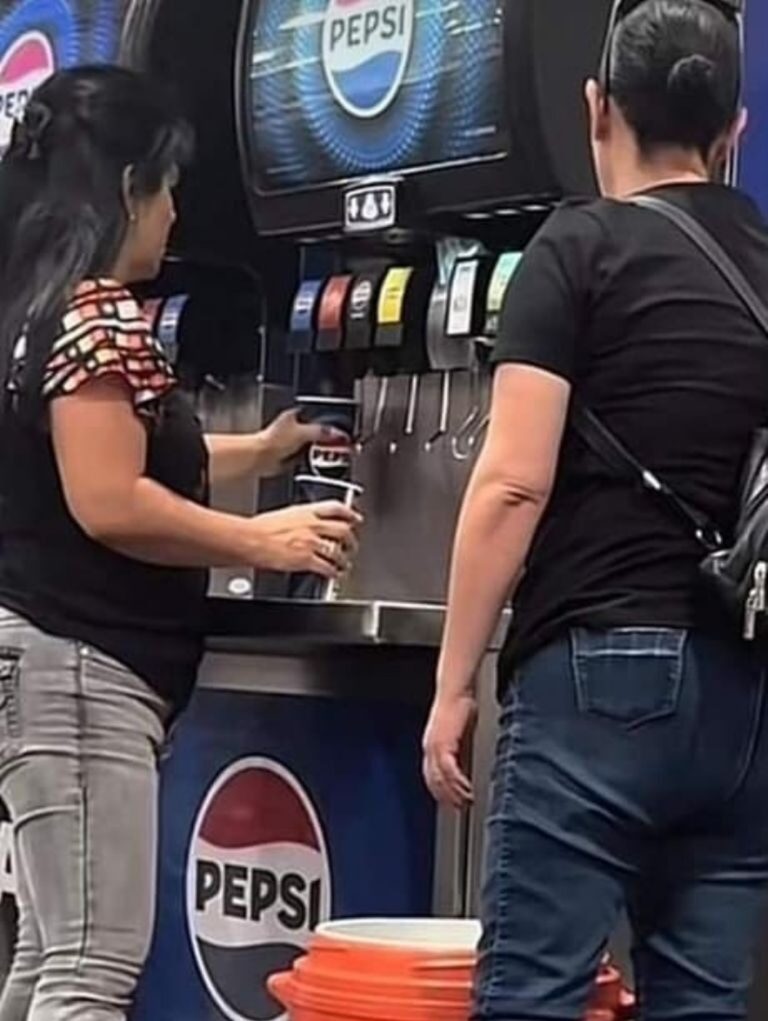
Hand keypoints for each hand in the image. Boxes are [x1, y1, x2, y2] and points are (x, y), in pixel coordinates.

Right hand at [246, 501, 360, 575]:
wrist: (248, 540)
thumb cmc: (258, 529)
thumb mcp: (283, 515)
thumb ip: (300, 519)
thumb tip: (305, 524)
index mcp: (306, 512)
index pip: (336, 508)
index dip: (350, 513)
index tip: (355, 518)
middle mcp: (312, 525)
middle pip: (343, 530)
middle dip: (351, 540)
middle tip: (352, 546)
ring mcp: (311, 542)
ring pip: (338, 551)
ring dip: (344, 560)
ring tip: (345, 565)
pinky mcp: (306, 559)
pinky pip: (327, 567)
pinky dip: (333, 572)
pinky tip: (333, 575)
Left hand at [258, 410, 348, 476]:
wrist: (261, 459)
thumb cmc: (273, 440)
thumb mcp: (304, 432)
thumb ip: (323, 432)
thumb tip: (338, 434)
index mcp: (296, 414)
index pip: (319, 415)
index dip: (332, 422)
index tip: (343, 431)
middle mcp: (294, 427)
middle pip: (318, 431)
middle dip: (329, 438)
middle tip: (342, 444)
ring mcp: (293, 442)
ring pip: (314, 445)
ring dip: (322, 450)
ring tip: (332, 454)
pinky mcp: (292, 456)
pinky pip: (308, 457)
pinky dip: (314, 460)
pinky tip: (317, 462)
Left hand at [422, 694, 476, 808]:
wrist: (455, 690)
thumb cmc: (458, 705)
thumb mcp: (457, 729)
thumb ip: (458, 744)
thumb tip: (465, 756)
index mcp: (431, 745)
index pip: (430, 775)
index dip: (439, 790)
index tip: (449, 801)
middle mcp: (429, 748)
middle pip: (434, 781)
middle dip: (446, 797)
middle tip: (459, 808)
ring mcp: (434, 747)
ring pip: (441, 779)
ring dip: (454, 793)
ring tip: (466, 802)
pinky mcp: (444, 744)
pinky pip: (449, 771)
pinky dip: (458, 783)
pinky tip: (466, 789)